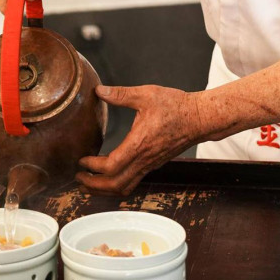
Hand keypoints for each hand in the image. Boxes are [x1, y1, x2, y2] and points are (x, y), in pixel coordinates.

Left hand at [76, 84, 204, 195]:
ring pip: (124, 187)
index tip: (81, 161)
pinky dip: (117, 184)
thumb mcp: (147, 95)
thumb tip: (100, 91)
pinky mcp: (154, 164)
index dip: (93, 167)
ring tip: (89, 182)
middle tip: (78, 178)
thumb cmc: (176, 106)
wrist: (200, 118)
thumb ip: (121, 94)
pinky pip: (132, 181)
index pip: (111, 166)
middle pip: (115, 184)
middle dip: (93, 185)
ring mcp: (150, 164)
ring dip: (104, 188)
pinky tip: (109, 176)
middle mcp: (144, 159)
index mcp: (139, 144)